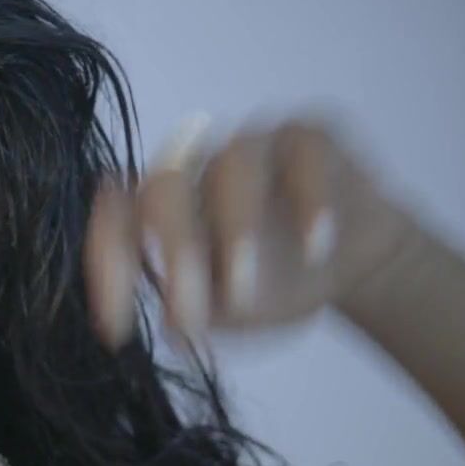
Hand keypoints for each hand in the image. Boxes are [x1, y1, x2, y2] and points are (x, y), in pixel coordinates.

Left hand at [85, 112, 420, 348]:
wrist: (355, 261)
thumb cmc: (276, 283)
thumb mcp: (231, 312)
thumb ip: (196, 312)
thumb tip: (169, 328)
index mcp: (160, 208)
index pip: (116, 222)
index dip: (109, 266)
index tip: (116, 325)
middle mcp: (196, 167)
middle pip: (165, 185)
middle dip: (173, 249)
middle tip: (188, 310)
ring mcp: (252, 144)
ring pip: (233, 163)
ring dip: (237, 230)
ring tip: (246, 289)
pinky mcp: (309, 137)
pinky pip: (303, 152)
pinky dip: (309, 200)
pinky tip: (316, 247)